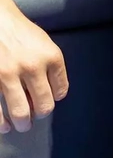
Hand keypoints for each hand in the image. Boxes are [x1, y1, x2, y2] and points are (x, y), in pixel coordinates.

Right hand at [0, 0, 67, 132]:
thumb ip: (50, 64)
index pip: (60, 89)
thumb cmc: (19, 31)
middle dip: (41, 113)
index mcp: (51, 57)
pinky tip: (4, 126)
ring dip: (23, 122)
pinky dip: (1, 122)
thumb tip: (51, 91)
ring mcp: (9, 75)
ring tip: (22, 125)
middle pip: (44, 103)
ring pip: (21, 111)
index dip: (55, 97)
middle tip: (36, 116)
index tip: (50, 99)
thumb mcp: (44, 43)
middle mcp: (33, 67)